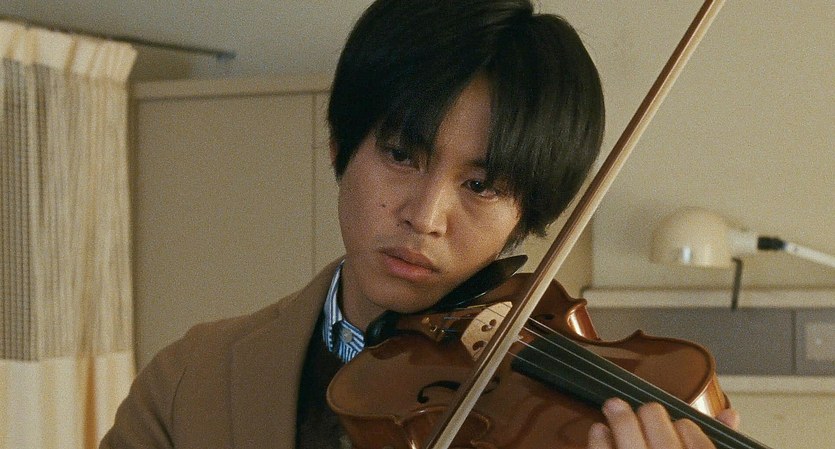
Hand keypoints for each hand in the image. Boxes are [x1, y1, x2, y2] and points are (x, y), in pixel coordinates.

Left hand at [587, 398, 739, 448]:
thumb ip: (715, 439)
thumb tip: (730, 413)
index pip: (698, 444)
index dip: (689, 429)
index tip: (683, 423)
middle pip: (662, 438)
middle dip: (651, 415)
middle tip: (646, 408)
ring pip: (631, 443)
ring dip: (621, 419)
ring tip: (613, 405)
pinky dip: (599, 441)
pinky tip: (598, 429)